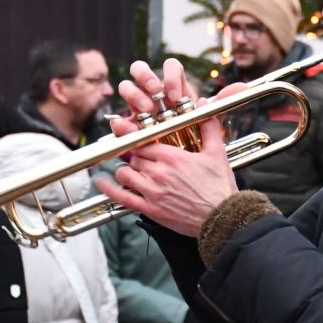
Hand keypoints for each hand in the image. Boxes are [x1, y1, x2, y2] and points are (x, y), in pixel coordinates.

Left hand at [93, 59, 241, 236]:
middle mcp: (158, 171)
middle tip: (142, 160)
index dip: (141, 142)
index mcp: (171, 156)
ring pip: (125, 173)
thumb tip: (204, 104)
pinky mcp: (149, 209)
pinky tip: (101, 182)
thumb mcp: (217, 153)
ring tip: (131, 172)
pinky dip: (108, 189)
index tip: (139, 141)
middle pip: (133, 157)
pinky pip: (121, 197)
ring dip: (126, 172)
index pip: (143, 142)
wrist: (221, 217)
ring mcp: (151, 191)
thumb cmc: (219, 187)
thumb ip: (208, 126)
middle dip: (136, 158)